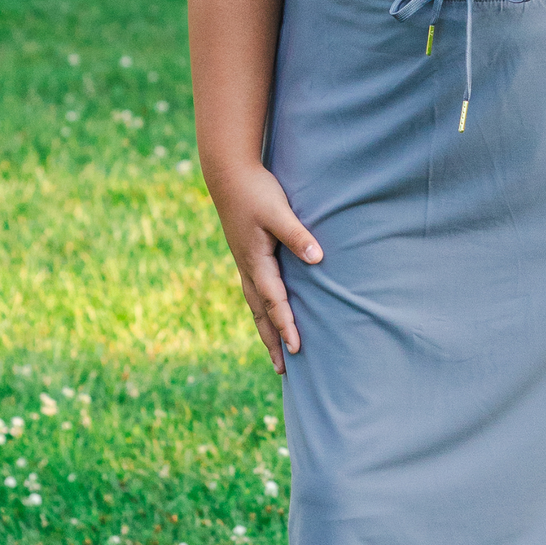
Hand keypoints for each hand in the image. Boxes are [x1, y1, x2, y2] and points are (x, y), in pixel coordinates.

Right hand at [212, 163, 321, 374]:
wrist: (228, 174)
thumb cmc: (255, 190)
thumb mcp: (278, 211)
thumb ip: (297, 235)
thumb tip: (318, 258)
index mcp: (256, 261)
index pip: (274, 301)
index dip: (286, 325)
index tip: (298, 348)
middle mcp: (248, 268)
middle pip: (261, 313)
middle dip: (273, 341)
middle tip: (283, 370)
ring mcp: (245, 264)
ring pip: (256, 306)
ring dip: (266, 330)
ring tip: (277, 353)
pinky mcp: (247, 257)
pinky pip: (255, 293)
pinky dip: (262, 312)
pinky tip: (269, 317)